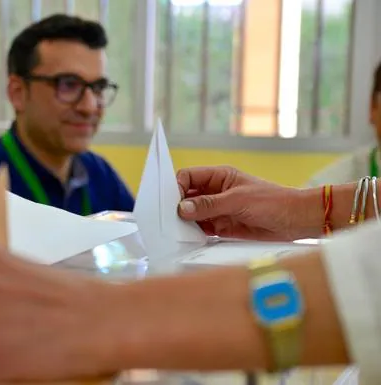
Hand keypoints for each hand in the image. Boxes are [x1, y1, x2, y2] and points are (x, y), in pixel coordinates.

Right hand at [176, 166, 318, 240]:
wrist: (296, 221)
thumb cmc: (273, 202)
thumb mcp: (238, 200)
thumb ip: (209, 204)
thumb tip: (182, 208)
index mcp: (219, 177)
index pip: (188, 177)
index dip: (176, 186)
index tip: (169, 201)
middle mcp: (215, 192)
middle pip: (187, 196)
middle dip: (176, 205)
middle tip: (167, 218)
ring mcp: (218, 210)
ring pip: (192, 214)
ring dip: (184, 221)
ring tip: (175, 231)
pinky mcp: (222, 226)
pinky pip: (201, 229)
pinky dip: (193, 233)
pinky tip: (187, 238)